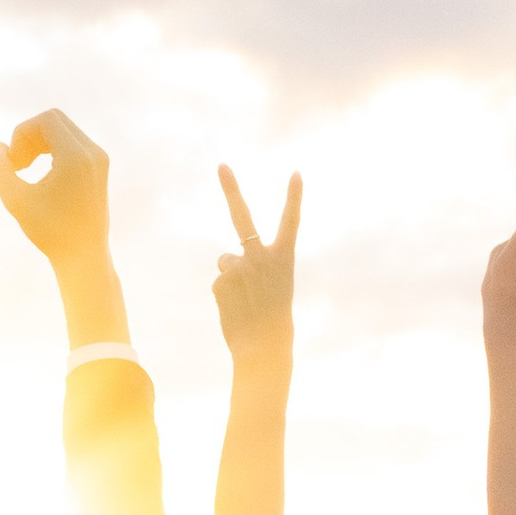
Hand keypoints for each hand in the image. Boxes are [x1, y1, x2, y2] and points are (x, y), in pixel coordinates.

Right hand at [0, 108, 111, 268]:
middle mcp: (93, 152)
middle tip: (17, 165)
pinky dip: (52, 150)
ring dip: (39, 143)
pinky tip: (40, 173)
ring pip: (63, 130)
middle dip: (29, 137)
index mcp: (77, 156)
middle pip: (54, 120)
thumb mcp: (16, 201)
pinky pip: (72, 143)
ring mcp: (99, 159)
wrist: (84, 257)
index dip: (21, 134)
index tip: (13, 163)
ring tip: (24, 169)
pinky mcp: (99, 168)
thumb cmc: (50, 233)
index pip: (45, 120)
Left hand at [213, 165, 300, 355]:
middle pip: (241, 216)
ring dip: (231, 277)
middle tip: (221, 165)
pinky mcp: (220, 281)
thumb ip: (253, 267)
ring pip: (226, 262)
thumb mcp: (272, 288)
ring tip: (245, 300)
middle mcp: (260, 257)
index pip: (291, 222)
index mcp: (284, 258)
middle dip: (230, 188)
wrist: (263, 349)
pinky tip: (236, 309)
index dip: (293, 197)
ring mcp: (239, 267)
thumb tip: (224, 260)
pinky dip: (225, 295)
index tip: (296, 173)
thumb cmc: (274, 321)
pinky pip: (219, 282)